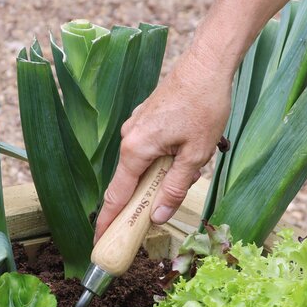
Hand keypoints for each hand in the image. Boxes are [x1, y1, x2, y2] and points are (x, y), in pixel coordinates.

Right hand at [94, 47, 232, 240]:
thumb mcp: (195, 156)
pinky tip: (182, 154)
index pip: (116, 197)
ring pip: (139, 167)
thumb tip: (157, 217)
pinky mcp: (143, 121)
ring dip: (156, 178)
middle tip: (151, 217)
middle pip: (127, 184)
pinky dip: (158, 162)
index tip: (99, 242)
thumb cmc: (204, 106)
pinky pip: (145, 152)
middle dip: (140, 202)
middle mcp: (128, 140)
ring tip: (186, 170)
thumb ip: (174, 189)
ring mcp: (134, 129)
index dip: (107, 222)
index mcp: (135, 150)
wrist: (207, 64)